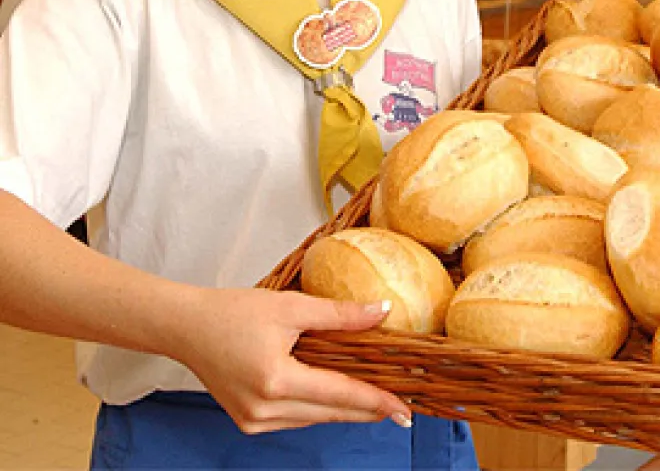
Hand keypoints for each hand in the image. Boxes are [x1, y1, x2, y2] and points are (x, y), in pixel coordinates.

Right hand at [168, 286, 411, 433]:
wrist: (187, 327)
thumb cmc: (234, 311)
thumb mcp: (291, 306)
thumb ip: (339, 314)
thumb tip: (382, 311)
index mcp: (276, 380)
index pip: (340, 395)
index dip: (377, 402)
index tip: (405, 410)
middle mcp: (264, 409)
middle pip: (330, 412)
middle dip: (367, 410)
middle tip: (402, 409)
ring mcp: (254, 421)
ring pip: (314, 418)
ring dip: (344, 409)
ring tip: (377, 399)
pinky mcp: (248, 421)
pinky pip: (295, 418)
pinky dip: (318, 407)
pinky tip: (336, 396)